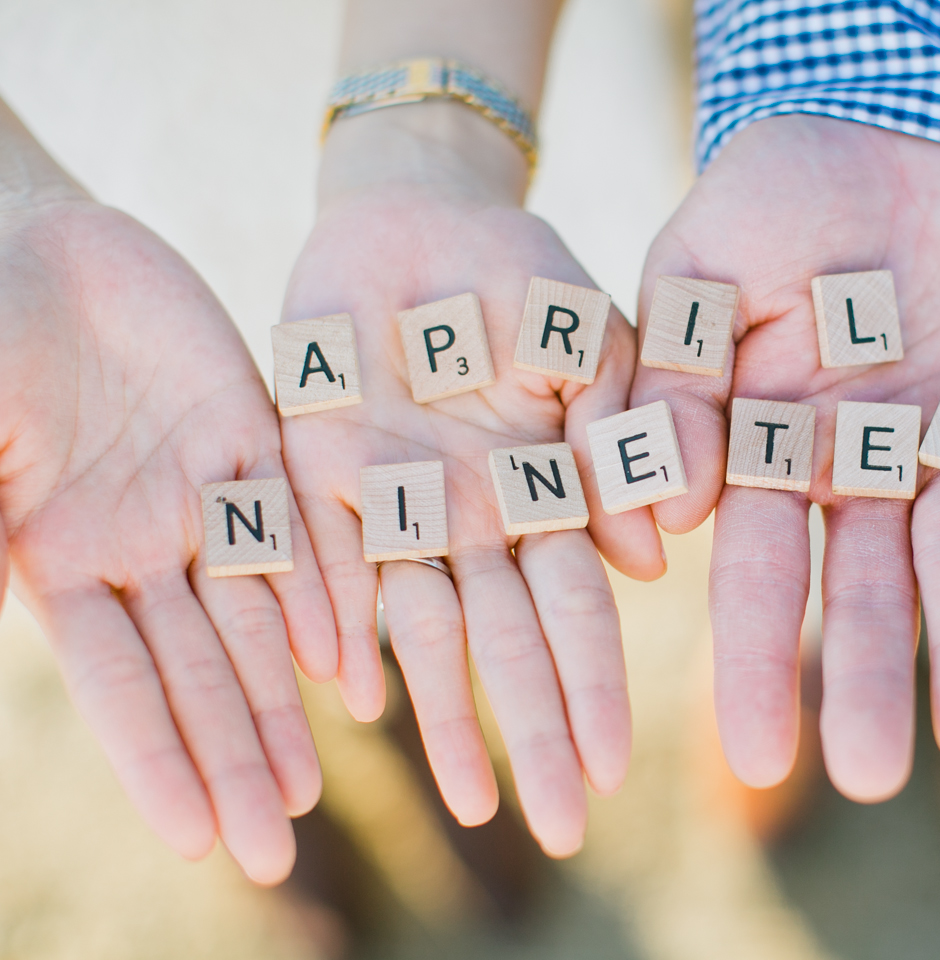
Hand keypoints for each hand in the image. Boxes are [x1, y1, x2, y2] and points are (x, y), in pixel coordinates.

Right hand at [0, 145, 335, 881]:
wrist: (24, 239)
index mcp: (59, 562)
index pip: (119, 686)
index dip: (160, 760)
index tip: (201, 839)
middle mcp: (140, 548)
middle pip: (200, 670)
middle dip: (235, 755)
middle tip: (277, 845)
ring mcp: (201, 495)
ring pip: (258, 612)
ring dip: (286, 695)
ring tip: (317, 780)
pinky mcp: (252, 433)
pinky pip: (298, 519)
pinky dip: (323, 583)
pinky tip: (348, 651)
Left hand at [280, 106, 661, 855]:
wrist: (413, 216)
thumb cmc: (519, 270)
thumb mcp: (589, 333)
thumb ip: (622, 432)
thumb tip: (651, 559)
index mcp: (551, 488)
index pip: (579, 605)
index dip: (597, 682)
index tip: (618, 761)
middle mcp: (479, 518)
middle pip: (511, 640)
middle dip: (537, 731)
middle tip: (566, 828)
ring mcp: (399, 506)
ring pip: (424, 627)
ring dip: (448, 715)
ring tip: (471, 806)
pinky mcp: (320, 477)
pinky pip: (328, 563)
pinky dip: (342, 626)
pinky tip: (358, 698)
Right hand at [631, 116, 939, 798]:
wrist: (877, 129)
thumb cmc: (764, 201)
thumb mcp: (695, 280)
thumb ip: (677, 388)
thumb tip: (668, 519)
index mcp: (774, 459)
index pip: (762, 579)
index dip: (760, 663)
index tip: (758, 758)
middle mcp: (865, 476)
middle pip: (869, 591)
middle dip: (872, 677)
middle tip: (880, 778)